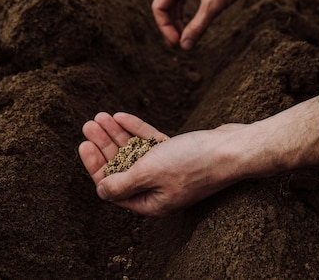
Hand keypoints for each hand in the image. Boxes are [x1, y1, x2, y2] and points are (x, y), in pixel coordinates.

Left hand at [79, 111, 248, 215]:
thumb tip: (101, 191)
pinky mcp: (180, 154)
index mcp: (151, 202)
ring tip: (101, 116)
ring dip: (117, 134)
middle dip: (104, 145)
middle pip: (123, 167)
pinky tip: (122, 116)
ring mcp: (170, 171)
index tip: (84, 144)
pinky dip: (137, 130)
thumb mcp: (150, 173)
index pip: (114, 187)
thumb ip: (122, 183)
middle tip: (89, 124)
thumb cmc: (193, 162)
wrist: (234, 148)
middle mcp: (159, 189)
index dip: (96, 166)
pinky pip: (152, 143)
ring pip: (136, 152)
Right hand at [151, 0, 318, 50]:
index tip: (177, 43)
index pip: (159, 8)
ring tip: (185, 36)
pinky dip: (185, 10)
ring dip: (177, 19)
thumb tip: (185, 46)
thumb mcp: (213, 6)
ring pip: (174, 1)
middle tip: (180, 44)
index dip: (165, 28)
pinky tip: (190, 22)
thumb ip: (197, 27)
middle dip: (171, 26)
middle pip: (165, 5)